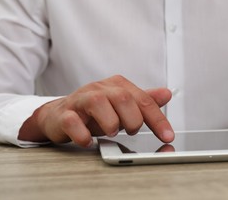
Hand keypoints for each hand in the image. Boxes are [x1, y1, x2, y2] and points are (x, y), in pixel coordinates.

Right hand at [18, 75, 173, 146]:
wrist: (60, 115)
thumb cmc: (95, 112)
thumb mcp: (123, 106)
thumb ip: (144, 101)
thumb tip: (166, 94)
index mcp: (117, 85)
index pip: (143, 99)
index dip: (157, 119)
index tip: (168, 136)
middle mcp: (99, 89)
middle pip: (122, 98)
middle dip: (132, 119)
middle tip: (132, 131)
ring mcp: (80, 100)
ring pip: (98, 103)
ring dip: (110, 123)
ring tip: (112, 133)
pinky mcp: (64, 114)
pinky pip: (72, 121)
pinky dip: (82, 134)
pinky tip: (88, 141)